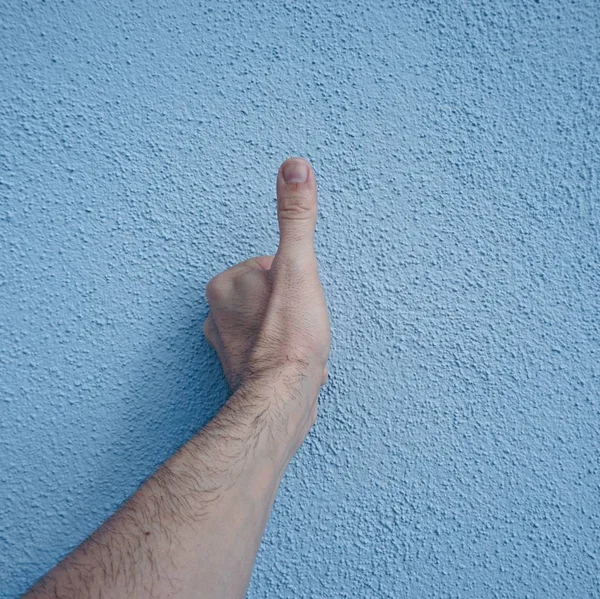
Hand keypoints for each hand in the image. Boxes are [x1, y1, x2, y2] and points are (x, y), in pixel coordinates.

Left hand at [203, 158, 329, 439]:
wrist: (283, 400)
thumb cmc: (291, 338)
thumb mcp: (298, 267)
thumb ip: (295, 217)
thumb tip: (294, 165)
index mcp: (225, 285)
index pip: (273, 267)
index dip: (295, 284)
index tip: (295, 305)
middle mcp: (216, 314)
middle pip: (273, 293)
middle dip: (292, 307)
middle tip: (299, 326)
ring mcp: (224, 344)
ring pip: (274, 319)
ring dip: (291, 330)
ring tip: (298, 347)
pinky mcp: (238, 370)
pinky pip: (270, 346)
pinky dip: (284, 352)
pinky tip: (295, 364)